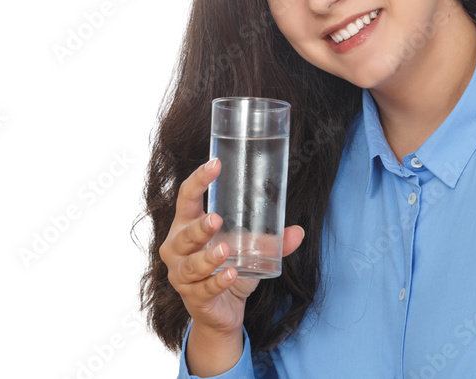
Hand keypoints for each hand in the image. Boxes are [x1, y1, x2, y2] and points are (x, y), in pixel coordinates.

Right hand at [159, 158, 305, 338]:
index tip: (215, 164)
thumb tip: (298, 231)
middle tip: (217, 219)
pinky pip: (205, 289)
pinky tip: (232, 275)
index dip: (198, 180)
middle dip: (199, 227)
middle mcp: (177, 249)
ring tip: (226, 250)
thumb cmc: (228, 269)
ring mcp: (181, 275)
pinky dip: (219, 282)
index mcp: (186, 226)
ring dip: (209, 257)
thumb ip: (271, 241)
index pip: (186, 198)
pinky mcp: (193, 297)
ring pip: (192, 264)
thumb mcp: (249, 251)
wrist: (221, 312)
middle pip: (184, 234)